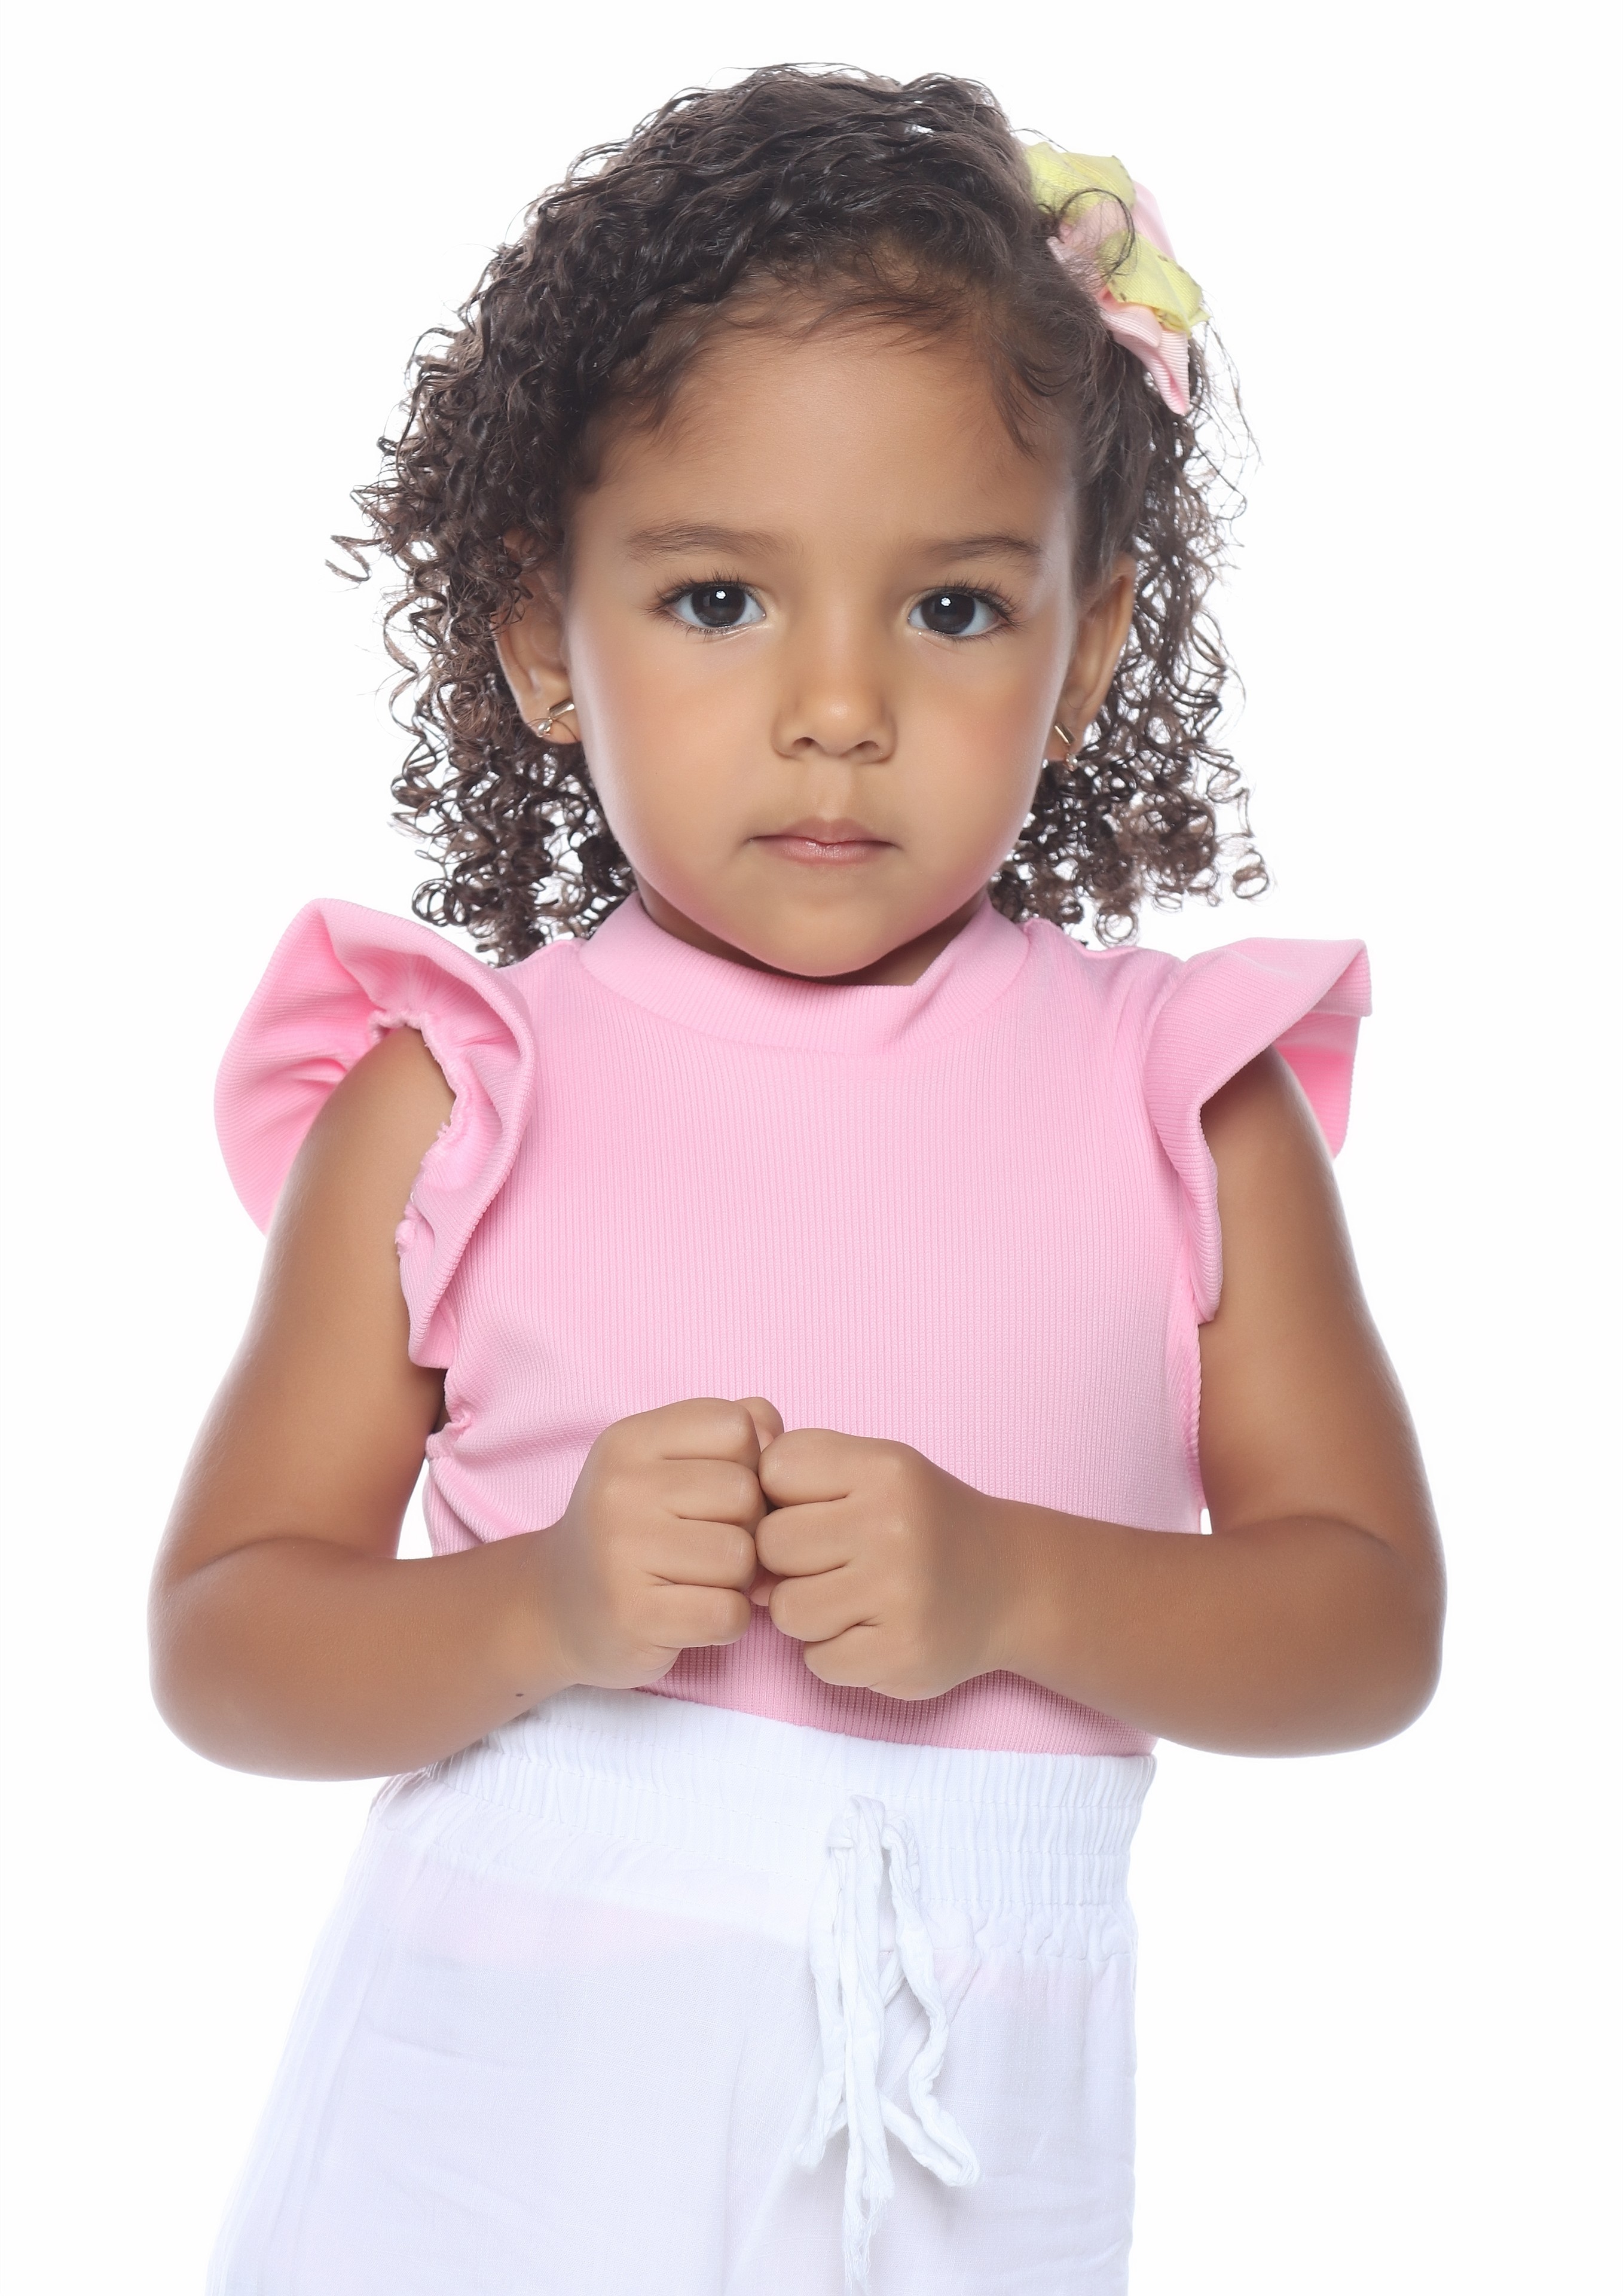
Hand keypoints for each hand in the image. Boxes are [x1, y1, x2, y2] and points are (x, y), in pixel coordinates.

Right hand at [540, 1397, 782, 1689]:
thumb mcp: (668, 1460)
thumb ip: (735, 1429)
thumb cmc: (635, 1528)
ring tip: (698, 1579)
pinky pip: (728, 1613)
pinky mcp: (633, 1614)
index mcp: (630, 1440)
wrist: (556, 1607)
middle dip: (744, 1526)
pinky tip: (692, 1613)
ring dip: (737, 1578)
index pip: (735, 1425)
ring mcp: (621, 1552)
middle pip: (745, 1494)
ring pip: (741, 1557)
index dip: (746, 1463)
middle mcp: (619, 1488)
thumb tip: (778, 1441)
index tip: (714, 1493)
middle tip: (707, 1545)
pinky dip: (726, 1621)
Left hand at [756, 1431, 1017, 1698]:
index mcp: (883, 1469)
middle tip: (829, 1563)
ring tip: (850, 1599)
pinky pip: (818, 1661)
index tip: (811, 1510)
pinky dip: (834, 1653)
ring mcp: (900, 1594)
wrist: (1011, 1583)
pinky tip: (871, 1631)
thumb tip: (723, 1524)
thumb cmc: (920, 1521)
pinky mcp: (902, 1654)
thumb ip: (800, 1473)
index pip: (772, 1472)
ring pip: (786, 1612)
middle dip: (787, 1561)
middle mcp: (893, 1526)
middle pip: (771, 1547)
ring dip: (807, 1612)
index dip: (779, 1497)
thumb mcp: (873, 1471)